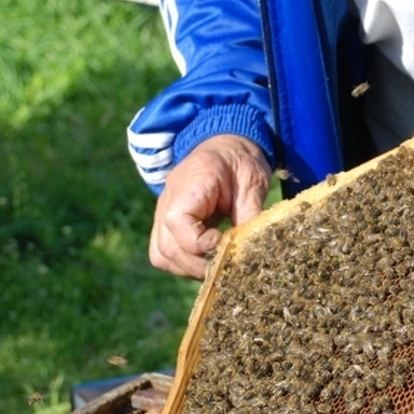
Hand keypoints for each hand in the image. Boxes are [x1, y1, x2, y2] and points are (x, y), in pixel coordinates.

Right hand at [149, 134, 270, 278]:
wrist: (227, 145)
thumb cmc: (240, 161)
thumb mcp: (252, 182)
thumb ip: (250, 214)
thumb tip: (252, 248)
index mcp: (188, 185)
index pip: (177, 224)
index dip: (201, 244)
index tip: (227, 244)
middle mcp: (168, 201)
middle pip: (166, 247)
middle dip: (197, 264)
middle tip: (225, 265)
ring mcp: (164, 214)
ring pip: (161, 255)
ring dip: (188, 268)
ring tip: (217, 266)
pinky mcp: (168, 225)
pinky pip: (165, 253)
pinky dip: (184, 264)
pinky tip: (207, 261)